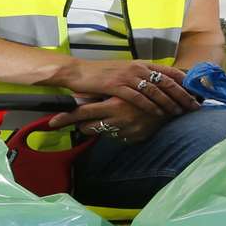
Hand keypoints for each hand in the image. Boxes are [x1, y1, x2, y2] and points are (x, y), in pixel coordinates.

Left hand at [48, 95, 169, 142]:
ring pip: (101, 132)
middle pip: (88, 126)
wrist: (174, 103)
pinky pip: (116, 136)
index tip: (51, 122)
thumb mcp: (124, 88)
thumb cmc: (146, 91)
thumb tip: (81, 98)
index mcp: (114, 104)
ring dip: (96, 126)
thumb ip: (104, 94)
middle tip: (68, 123)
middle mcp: (118, 120)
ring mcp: (126, 131)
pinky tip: (119, 122)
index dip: (66, 118)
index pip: (83, 112)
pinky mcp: (134, 138)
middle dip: (78, 124)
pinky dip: (113, 129)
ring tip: (99, 118)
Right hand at [53, 59, 199, 119]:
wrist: (78, 73)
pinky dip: (150, 106)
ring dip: (169, 102)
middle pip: (167, 82)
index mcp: (141, 63)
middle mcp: (138, 68)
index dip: (185, 82)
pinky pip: (138, 98)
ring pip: (155, 90)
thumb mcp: (125, 71)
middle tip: (194, 106)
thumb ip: (141, 77)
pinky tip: (158, 114)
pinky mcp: (117, 86)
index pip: (170, 72)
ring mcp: (128, 76)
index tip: (197, 93)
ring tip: (179, 113)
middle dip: (183, 95)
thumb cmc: (102, 74)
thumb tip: (158, 87)